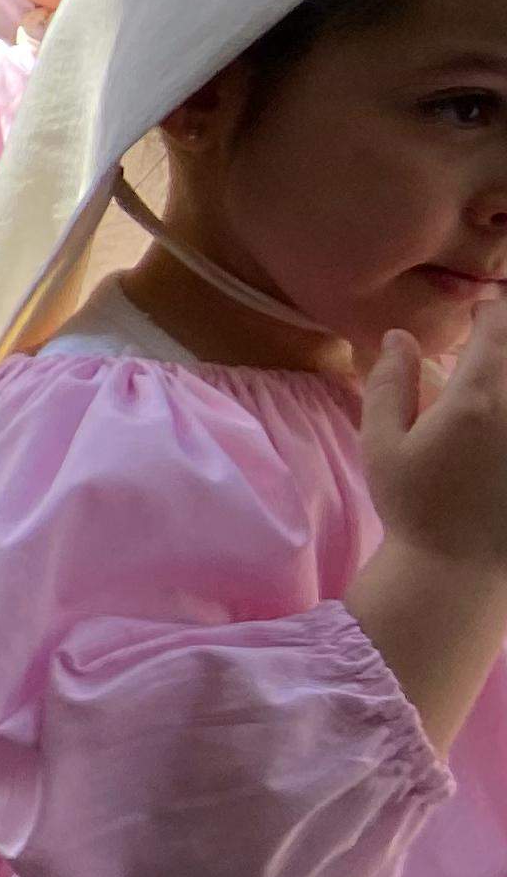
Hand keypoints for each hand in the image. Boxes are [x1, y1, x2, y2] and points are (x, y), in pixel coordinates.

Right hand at [364, 307, 506, 566]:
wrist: (459, 566)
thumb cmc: (413, 506)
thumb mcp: (382, 445)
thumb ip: (390, 385)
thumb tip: (398, 336)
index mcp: (473, 399)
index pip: (495, 331)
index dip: (491, 312)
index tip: (483, 309)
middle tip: (498, 332)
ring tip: (495, 374)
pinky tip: (496, 412)